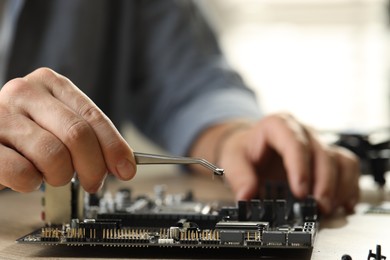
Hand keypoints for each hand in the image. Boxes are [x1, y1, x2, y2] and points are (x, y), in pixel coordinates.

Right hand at [0, 68, 135, 192]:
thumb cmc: (25, 133)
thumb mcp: (58, 124)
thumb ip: (89, 136)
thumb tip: (123, 163)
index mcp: (50, 83)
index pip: (92, 116)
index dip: (113, 146)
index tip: (126, 168)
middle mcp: (24, 92)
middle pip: (77, 134)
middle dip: (93, 167)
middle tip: (93, 182)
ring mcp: (0, 115)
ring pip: (53, 155)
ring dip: (60, 176)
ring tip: (53, 175)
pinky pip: (22, 172)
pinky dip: (31, 183)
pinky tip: (28, 176)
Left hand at [191, 113, 359, 214]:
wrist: (252, 147)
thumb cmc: (245, 150)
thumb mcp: (233, 159)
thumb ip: (239, 176)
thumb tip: (246, 196)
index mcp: (277, 125)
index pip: (294, 142)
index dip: (300, 167)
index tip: (300, 191)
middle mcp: (302, 132)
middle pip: (321, 153)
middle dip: (323, 183)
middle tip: (317, 206)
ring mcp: (317, 143)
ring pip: (339, 159)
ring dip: (339, 186)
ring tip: (328, 208)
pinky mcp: (327, 157)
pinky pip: (348, 167)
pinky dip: (349, 186)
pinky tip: (343, 203)